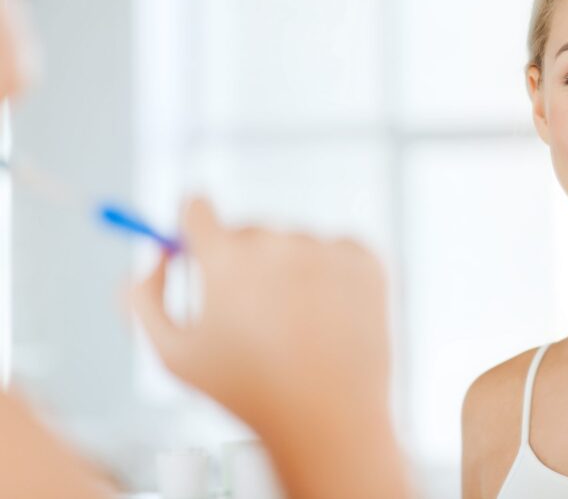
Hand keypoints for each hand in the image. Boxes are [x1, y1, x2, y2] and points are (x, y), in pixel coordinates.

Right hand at [130, 198, 391, 424]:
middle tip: (252, 312)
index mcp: (224, 256)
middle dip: (242, 261)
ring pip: (295, 245)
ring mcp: (325, 247)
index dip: (193, 227)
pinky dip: (331, 277)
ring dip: (289, 272)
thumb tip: (156, 255)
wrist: (329, 418)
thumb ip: (143, 298)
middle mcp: (276, 240)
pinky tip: (328, 320)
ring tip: (295, 329)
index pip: (196, 206)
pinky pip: (337, 253)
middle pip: (248, 229)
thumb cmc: (246, 392)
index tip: (198, 241)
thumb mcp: (174, 354)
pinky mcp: (365, 258)